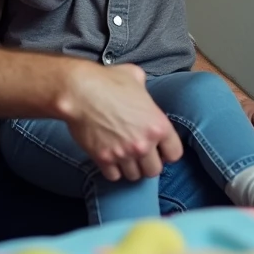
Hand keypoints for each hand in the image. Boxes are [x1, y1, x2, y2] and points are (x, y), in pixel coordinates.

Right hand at [61, 62, 183, 181]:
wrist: (79, 90)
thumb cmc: (107, 80)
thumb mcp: (136, 77)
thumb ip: (145, 89)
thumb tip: (142, 91)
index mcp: (158, 125)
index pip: (175, 154)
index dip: (166, 152)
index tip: (158, 149)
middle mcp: (144, 143)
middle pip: (154, 170)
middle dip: (147, 163)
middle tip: (138, 153)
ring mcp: (123, 153)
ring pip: (134, 176)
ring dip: (130, 167)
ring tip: (123, 155)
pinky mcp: (103, 159)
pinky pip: (114, 176)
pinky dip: (112, 170)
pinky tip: (109, 158)